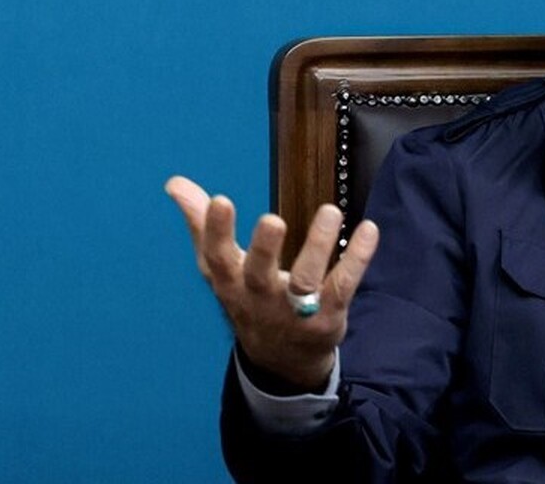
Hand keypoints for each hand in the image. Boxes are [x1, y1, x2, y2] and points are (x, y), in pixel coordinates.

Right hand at [165, 175, 379, 390]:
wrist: (280, 360)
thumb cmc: (247, 299)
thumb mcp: (221, 268)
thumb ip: (202, 224)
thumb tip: (175, 184)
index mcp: (231, 284)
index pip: (218, 258)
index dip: (216, 231)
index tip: (220, 200)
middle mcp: (260, 298)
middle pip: (259, 274)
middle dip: (264, 248)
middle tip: (272, 220)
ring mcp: (296, 309)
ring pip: (306, 280)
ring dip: (319, 245)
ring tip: (330, 211)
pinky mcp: (329, 313)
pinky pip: (344, 284)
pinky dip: (358, 257)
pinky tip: (368, 229)